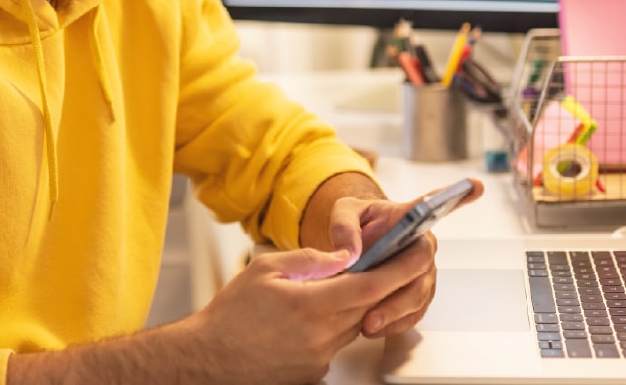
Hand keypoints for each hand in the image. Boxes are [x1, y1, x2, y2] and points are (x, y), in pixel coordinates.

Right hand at [187, 247, 420, 383]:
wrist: (207, 360)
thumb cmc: (229, 316)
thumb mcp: (265, 269)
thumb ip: (311, 260)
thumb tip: (345, 255)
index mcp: (312, 305)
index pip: (372, 285)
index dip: (400, 268)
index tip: (419, 253)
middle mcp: (322, 336)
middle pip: (368, 307)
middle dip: (380, 285)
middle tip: (383, 263)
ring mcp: (319, 358)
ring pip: (352, 326)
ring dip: (351, 307)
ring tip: (325, 293)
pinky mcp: (314, 373)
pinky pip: (335, 345)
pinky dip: (330, 328)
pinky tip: (303, 322)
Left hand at [327, 179, 484, 337]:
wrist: (353, 251)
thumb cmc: (355, 225)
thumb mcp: (343, 214)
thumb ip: (343, 226)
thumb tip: (348, 253)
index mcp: (411, 218)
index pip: (435, 204)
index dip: (457, 196)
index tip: (475, 185)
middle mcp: (423, 245)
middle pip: (421, 268)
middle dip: (399, 291)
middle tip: (374, 308)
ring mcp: (423, 273)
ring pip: (418, 296)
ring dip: (394, 313)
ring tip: (368, 325)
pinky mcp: (417, 296)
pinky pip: (412, 314)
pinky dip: (394, 324)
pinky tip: (375, 329)